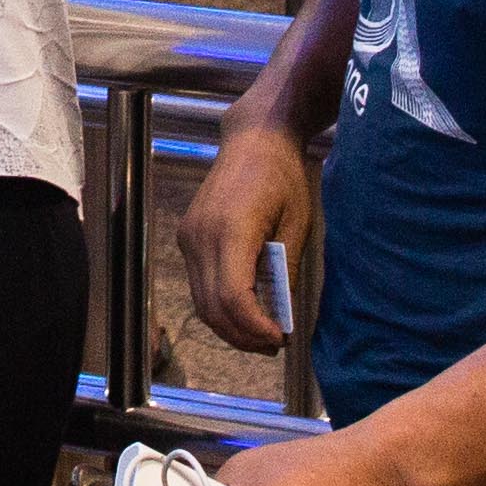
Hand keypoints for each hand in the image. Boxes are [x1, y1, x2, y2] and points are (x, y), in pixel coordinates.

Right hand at [182, 117, 316, 351]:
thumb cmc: (283, 176)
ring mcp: (189, 237)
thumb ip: (287, 270)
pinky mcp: (187, 237)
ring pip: (201, 302)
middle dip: (243, 335)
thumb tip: (283, 314)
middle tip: (275, 345)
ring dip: (230, 327)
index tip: (281, 338)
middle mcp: (201, 236)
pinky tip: (247, 310)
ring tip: (262, 334)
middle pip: (213, 307)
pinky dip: (220, 306)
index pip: (234, 297)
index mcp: (231, 229)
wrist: (254, 140)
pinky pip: (199, 285)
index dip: (255, 327)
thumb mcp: (298, 223)